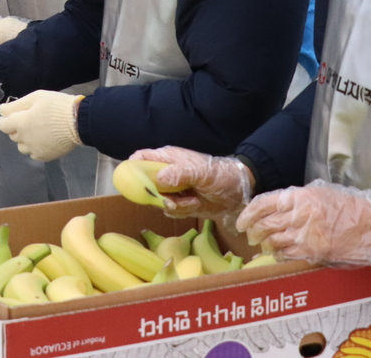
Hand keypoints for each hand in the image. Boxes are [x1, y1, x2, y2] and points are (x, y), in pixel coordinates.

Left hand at [0, 91, 81, 161]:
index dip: (4, 119)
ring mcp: (34, 149)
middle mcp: (24, 139)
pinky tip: (43, 139)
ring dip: (24, 139)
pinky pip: (33, 153)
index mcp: (21, 123)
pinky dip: (34, 147)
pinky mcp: (44, 156)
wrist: (79, 122)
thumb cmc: (57, 106)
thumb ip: (17, 105)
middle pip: (12, 135)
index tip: (8, 115)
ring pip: (21, 146)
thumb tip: (2, 110)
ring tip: (36, 130)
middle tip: (27, 118)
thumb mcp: (36, 97)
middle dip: (16, 127)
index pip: (2, 125)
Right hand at [128, 146, 253, 218]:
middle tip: (172, 200)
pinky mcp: (178, 203)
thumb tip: (158, 179)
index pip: (139, 158)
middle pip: (145, 185)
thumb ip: (180, 174)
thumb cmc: (220, 174)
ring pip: (157, 201)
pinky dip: (182, 211)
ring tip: (193, 199)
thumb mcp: (202, 172)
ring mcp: (171, 189)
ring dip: (175, 205)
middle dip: (157, 195)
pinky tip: (196, 203)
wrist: (238, 192)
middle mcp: (165, 173)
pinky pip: (169, 211)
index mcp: (167, 159)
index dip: (132, 168)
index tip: (137, 183)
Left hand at [236, 180, 370, 267]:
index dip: (248, 214)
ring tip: (262, 244)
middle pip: (265, 224)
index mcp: (300, 196)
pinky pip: (288, 254)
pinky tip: (277, 253)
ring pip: (274, 241)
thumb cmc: (349, 207)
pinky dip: (279, 254)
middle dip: (253, 231)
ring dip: (264, 244)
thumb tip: (274, 207)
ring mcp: (307, 236)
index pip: (264, 204)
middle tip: (249, 234)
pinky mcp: (315, 252)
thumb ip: (296, 199)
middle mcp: (301, 215)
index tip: (242, 221)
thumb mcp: (319, 192)